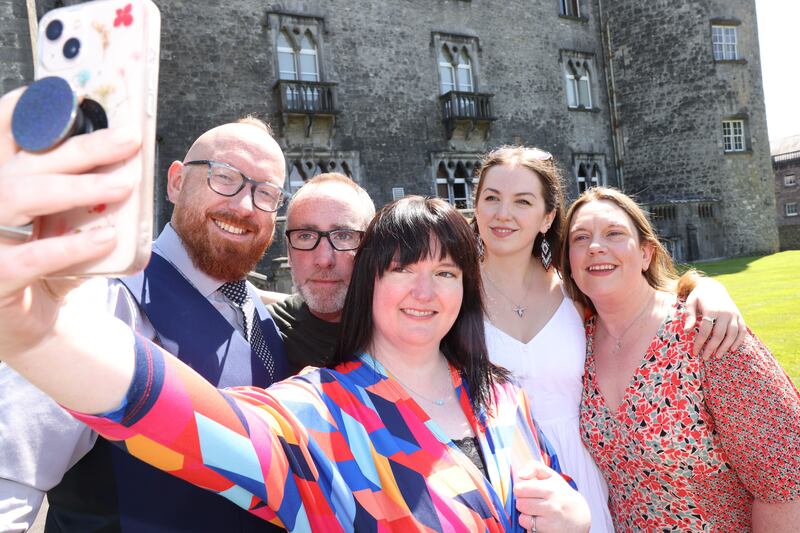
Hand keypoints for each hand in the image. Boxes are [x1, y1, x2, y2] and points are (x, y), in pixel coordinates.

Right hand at [0, 87, 138, 359]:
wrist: (29, 327)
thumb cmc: (43, 267)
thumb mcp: (53, 225)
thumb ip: (65, 193)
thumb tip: (115, 157)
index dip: (17, 111)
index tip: (60, 93)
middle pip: (24, 163)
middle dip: (80, 147)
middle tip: (128, 139)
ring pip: (18, 196)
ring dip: (76, 188)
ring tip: (123, 186)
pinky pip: (30, 257)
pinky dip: (70, 245)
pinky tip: (105, 236)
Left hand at [514, 461, 589, 532]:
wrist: (579, 517)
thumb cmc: (561, 494)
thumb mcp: (551, 476)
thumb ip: (534, 468)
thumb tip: (520, 475)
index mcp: (550, 486)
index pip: (520, 487)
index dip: (520, 488)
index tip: (527, 489)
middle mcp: (552, 501)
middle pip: (519, 501)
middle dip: (522, 501)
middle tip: (532, 500)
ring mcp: (550, 516)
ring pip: (522, 514)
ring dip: (525, 512)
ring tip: (536, 510)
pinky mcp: (548, 529)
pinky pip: (527, 525)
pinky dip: (529, 523)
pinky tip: (539, 519)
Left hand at [683, 277, 746, 358]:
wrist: (713, 287)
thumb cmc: (699, 297)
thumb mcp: (690, 302)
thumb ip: (689, 316)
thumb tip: (686, 331)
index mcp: (711, 310)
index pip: (705, 330)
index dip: (700, 342)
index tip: (694, 352)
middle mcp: (724, 313)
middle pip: (719, 334)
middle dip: (712, 347)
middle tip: (705, 357)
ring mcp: (733, 314)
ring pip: (732, 334)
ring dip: (725, 346)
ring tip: (718, 356)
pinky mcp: (739, 316)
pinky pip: (742, 330)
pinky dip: (739, 340)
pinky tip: (732, 349)